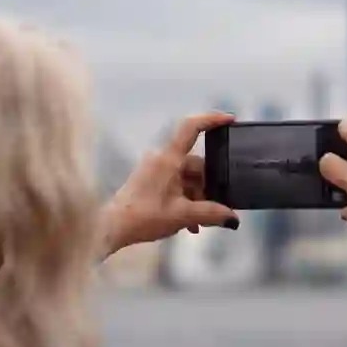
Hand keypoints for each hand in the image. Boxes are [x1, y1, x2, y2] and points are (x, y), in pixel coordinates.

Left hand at [96, 111, 240, 255]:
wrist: (113, 227)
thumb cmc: (144, 216)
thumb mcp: (183, 216)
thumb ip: (211, 214)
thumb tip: (233, 219)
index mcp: (168, 159)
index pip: (191, 128)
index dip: (212, 119)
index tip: (230, 120)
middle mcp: (162, 159)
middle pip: (195, 163)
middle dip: (209, 185)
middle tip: (219, 206)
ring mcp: (155, 169)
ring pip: (187, 178)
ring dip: (198, 198)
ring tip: (202, 222)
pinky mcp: (151, 181)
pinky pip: (176, 185)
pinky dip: (186, 201)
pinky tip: (191, 224)